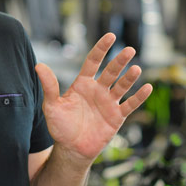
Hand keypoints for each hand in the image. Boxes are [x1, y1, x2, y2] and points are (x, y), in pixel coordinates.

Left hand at [36, 33, 152, 162]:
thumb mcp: (52, 105)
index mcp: (82, 84)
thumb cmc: (60, 127)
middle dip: (119, 61)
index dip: (101, 49)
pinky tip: (147, 88)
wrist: (71, 149)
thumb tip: (38, 65)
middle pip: (111, 71)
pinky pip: (130, 105)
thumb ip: (49, 86)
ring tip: (136, 68)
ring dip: (129, 78)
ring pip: (122, 86)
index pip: (93, 61)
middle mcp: (98, 90)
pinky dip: (139, 97)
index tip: (110, 35)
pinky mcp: (117, 116)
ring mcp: (109, 102)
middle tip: (128, 50)